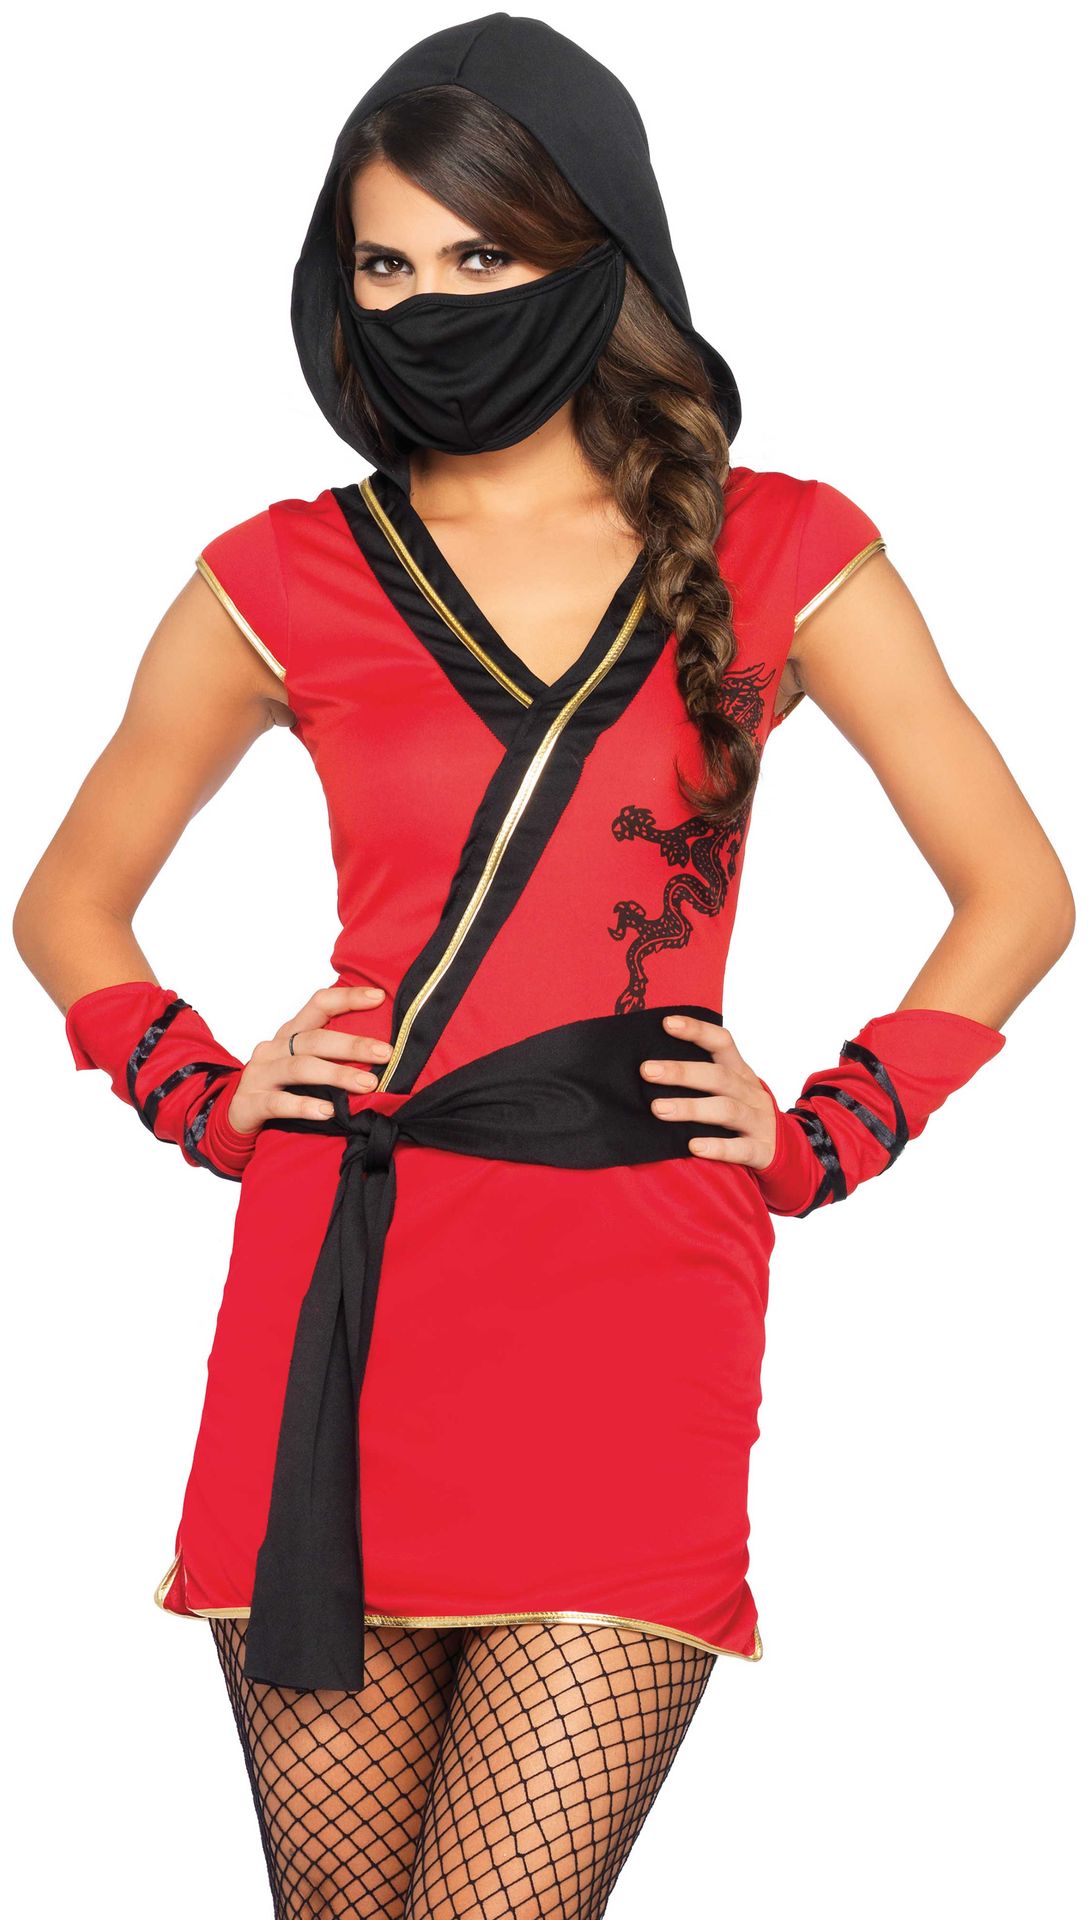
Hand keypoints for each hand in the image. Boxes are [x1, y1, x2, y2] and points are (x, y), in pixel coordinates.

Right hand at [225, 984, 392, 1135]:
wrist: (236, 1116)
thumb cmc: (281, 1086)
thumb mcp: (304, 1063)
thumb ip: (332, 1054)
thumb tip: (381, 1051)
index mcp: (290, 1033)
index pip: (319, 1004)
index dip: (347, 998)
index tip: (379, 997)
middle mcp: (274, 1048)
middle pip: (315, 1040)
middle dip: (352, 1045)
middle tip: (386, 1053)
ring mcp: (260, 1074)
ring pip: (300, 1068)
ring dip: (336, 1075)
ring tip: (367, 1085)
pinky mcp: (250, 1102)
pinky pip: (279, 1103)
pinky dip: (304, 1106)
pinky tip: (327, 1112)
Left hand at [639, 1012, 779, 1167]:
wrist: (788, 1148)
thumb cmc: (744, 1112)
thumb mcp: (732, 1088)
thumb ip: (703, 1076)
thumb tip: (651, 1067)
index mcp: (741, 1073)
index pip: (722, 1042)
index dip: (697, 1030)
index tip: (667, 1023)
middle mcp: (751, 1093)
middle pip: (718, 1076)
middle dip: (682, 1072)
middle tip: (647, 1071)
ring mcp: (758, 1121)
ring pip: (726, 1110)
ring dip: (691, 1107)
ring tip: (658, 1108)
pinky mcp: (761, 1150)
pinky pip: (741, 1148)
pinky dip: (717, 1147)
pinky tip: (693, 1146)